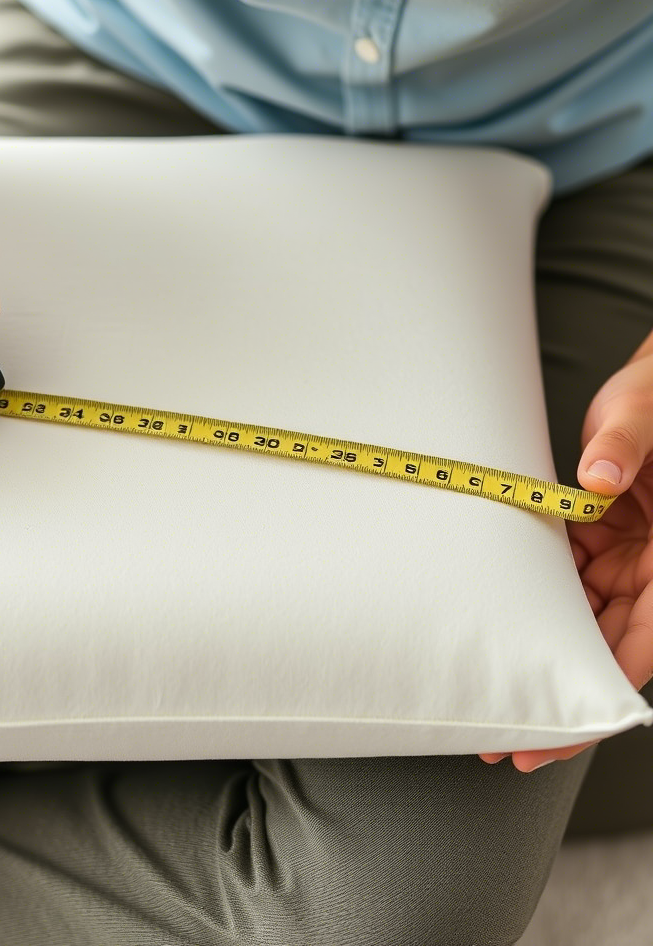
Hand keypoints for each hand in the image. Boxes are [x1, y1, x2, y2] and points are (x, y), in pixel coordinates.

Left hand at [480, 343, 652, 771]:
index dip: (606, 697)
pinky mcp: (600, 540)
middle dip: (564, 699)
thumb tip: (596, 478)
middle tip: (510, 740)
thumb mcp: (645, 412)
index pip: (644, 648)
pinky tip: (500, 625)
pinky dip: (535, 605)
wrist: (652, 389)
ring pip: (583, 622)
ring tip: (493, 695)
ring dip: (542, 656)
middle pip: (609, 650)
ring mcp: (626, 559)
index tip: (565, 731)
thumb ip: (625, 443)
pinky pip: (567, 582)